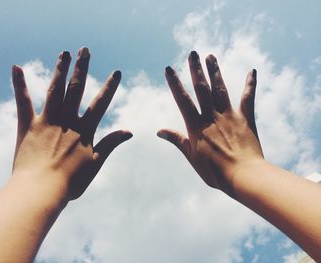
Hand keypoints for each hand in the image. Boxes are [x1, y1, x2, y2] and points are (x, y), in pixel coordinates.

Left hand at [12, 47, 131, 201]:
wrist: (41, 190)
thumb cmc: (71, 181)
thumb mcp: (96, 162)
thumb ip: (111, 143)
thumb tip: (129, 131)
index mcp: (84, 130)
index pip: (100, 103)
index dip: (110, 87)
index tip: (116, 72)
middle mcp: (67, 120)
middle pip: (76, 89)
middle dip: (82, 68)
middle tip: (85, 50)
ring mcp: (47, 120)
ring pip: (55, 90)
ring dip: (60, 70)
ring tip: (65, 53)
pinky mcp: (28, 125)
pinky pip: (23, 102)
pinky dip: (20, 85)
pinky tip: (17, 68)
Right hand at [157, 52, 262, 196]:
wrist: (243, 176)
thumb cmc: (215, 171)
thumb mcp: (191, 156)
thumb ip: (177, 140)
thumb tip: (159, 131)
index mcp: (197, 126)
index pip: (183, 100)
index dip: (175, 84)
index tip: (169, 69)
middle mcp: (212, 116)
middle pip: (202, 89)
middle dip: (196, 70)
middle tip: (192, 53)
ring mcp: (229, 116)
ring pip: (220, 89)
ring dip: (215, 72)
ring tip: (210, 56)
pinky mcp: (246, 119)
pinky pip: (248, 98)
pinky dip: (250, 84)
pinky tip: (252, 71)